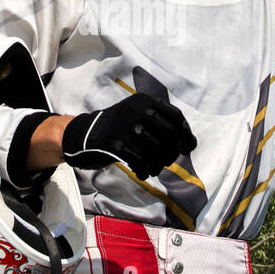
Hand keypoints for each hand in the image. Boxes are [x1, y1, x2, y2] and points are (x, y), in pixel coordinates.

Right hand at [62, 92, 196, 179]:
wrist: (86, 133)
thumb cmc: (120, 127)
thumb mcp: (138, 114)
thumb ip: (161, 123)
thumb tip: (187, 143)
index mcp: (145, 101)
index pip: (175, 116)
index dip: (186, 133)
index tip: (188, 147)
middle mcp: (137, 110)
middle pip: (169, 134)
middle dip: (172, 151)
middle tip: (168, 161)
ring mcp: (126, 126)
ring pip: (156, 150)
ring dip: (158, 164)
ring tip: (154, 169)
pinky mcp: (115, 143)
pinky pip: (139, 161)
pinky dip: (144, 170)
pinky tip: (142, 172)